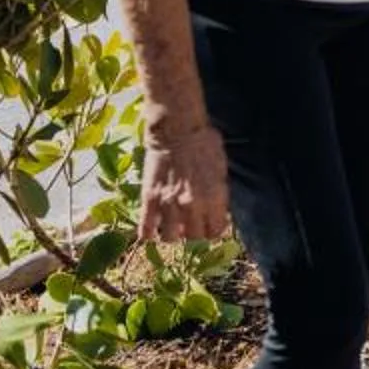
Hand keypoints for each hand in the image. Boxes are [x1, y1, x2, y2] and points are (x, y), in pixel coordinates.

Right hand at [141, 123, 231, 242]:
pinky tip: (152, 230)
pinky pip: (146, 228)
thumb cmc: (204, 143)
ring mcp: (169, 204)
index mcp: (214, 197)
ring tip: (173, 226)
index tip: (211, 225)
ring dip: (173, 235)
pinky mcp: (150, 199)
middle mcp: (192, 205)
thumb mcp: (222, 168)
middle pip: (195, 238)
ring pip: (171, 238)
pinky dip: (148, 233)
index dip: (214, 230)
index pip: (216, 231)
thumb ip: (220, 192)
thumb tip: (220, 210)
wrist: (177, 129)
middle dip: (196, 234)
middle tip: (193, 225)